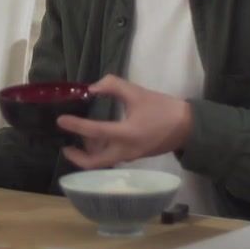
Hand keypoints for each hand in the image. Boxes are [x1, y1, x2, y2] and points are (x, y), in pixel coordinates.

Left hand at [56, 75, 192, 169]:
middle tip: (64, 145)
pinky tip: (94, 138)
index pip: (95, 132)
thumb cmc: (163, 109)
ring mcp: (129, 156)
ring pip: (102, 161)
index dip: (76, 125)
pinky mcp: (133, 156)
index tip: (61, 120)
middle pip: (94, 163)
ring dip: (88, 154)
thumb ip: (112, 86)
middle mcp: (125, 151)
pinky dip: (99, 151)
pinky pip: (111, 157)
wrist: (188, 127)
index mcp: (126, 134)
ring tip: (76, 139)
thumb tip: (91, 89)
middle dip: (77, 157)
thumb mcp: (137, 92)